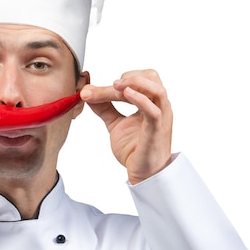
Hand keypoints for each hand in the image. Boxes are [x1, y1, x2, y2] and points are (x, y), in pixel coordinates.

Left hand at [81, 69, 172, 183]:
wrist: (143, 174)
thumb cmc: (135, 149)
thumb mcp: (115, 124)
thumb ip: (104, 108)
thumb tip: (88, 93)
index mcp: (151, 103)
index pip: (141, 79)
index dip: (122, 78)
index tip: (97, 86)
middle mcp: (159, 107)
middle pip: (152, 78)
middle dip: (131, 76)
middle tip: (111, 83)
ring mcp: (161, 118)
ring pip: (157, 90)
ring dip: (135, 83)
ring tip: (116, 84)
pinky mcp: (156, 131)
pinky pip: (153, 111)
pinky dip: (140, 99)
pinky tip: (126, 94)